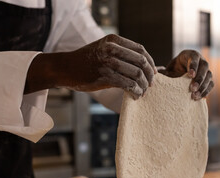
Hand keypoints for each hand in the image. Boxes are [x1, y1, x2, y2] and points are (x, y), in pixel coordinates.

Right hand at [25, 34, 155, 98]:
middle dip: (149, 76)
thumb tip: (146, 66)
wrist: (65, 68)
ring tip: (142, 92)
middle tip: (150, 85)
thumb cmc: (87, 61)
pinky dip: (135, 91)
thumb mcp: (104, 49)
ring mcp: (108, 62)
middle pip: (142, 62)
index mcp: (114, 40)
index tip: (154, 73)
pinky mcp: (105, 76)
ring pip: (137, 74)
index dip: (151, 63)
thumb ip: (122, 54)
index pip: (141, 50)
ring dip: (143, 86)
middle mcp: (112, 49)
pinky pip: (128, 85)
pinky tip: (135, 96)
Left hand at [159, 50, 213, 99]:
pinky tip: (200, 98)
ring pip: (209, 76)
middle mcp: (201, 61)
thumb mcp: (169, 68)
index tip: (190, 75)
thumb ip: (164, 71)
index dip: (193, 66)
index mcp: (191, 55)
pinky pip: (211, 84)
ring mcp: (206, 70)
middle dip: (199, 78)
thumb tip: (155, 73)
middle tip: (192, 88)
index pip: (194, 58)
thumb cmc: (173, 69)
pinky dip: (206, 91)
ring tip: (194, 96)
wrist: (180, 74)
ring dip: (203, 87)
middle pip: (204, 67)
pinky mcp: (208, 79)